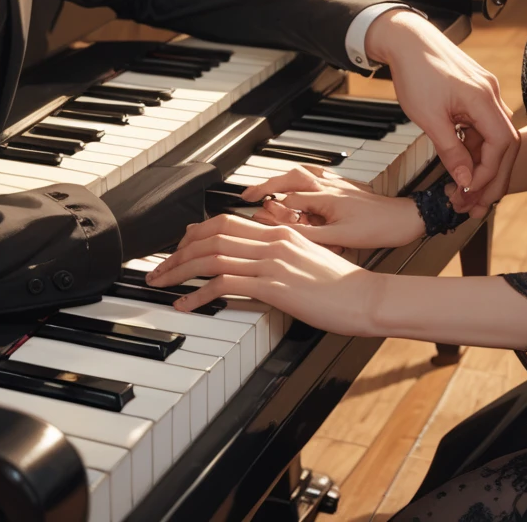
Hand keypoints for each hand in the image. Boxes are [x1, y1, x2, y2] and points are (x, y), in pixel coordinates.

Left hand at [145, 214, 383, 336]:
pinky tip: (185, 303)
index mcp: (279, 231)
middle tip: (159, 268)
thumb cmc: (343, 285)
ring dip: (180, 270)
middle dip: (179, 252)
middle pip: (211, 236)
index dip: (196, 233)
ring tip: (161, 284)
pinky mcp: (273, 285)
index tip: (179, 246)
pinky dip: (198, 293)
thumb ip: (281, 255)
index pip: (226, 222)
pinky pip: (225, 284)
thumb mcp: (308, 259)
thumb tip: (257, 266)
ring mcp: (272, 262)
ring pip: (212, 257)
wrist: (367, 298)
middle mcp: (272, 240)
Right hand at [239, 164, 424, 249]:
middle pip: (289, 178)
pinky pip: (316, 174)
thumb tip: (285, 234)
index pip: (288, 199)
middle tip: (247, 194)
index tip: (256, 216)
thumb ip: (311, 235)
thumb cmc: (379, 228)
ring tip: (266, 187)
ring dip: (282, 178)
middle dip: (266, 185)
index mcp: (325, 197)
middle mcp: (328, 185)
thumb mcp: (342, 237)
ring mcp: (336, 184)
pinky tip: (299, 180)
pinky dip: (302, 176)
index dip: (270, 209)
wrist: (405, 218)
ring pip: (302, 173)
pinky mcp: (343, 186)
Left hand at [365, 8, 519, 199]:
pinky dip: (475, 149)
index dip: (487, 172)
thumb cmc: (414, 71)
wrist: (406, 39)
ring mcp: (485, 94)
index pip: (501, 145)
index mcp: (482, 99)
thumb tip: (466, 181)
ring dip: (483, 165)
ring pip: (495, 138)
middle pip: (506, 145)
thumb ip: (451, 151)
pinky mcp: (476, 94)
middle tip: (477, 204)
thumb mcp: (428, 118)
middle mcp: (491, 95)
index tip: (469, 190)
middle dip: (493, 177)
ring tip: (466, 191)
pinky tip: (463, 166)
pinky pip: (483, 128)